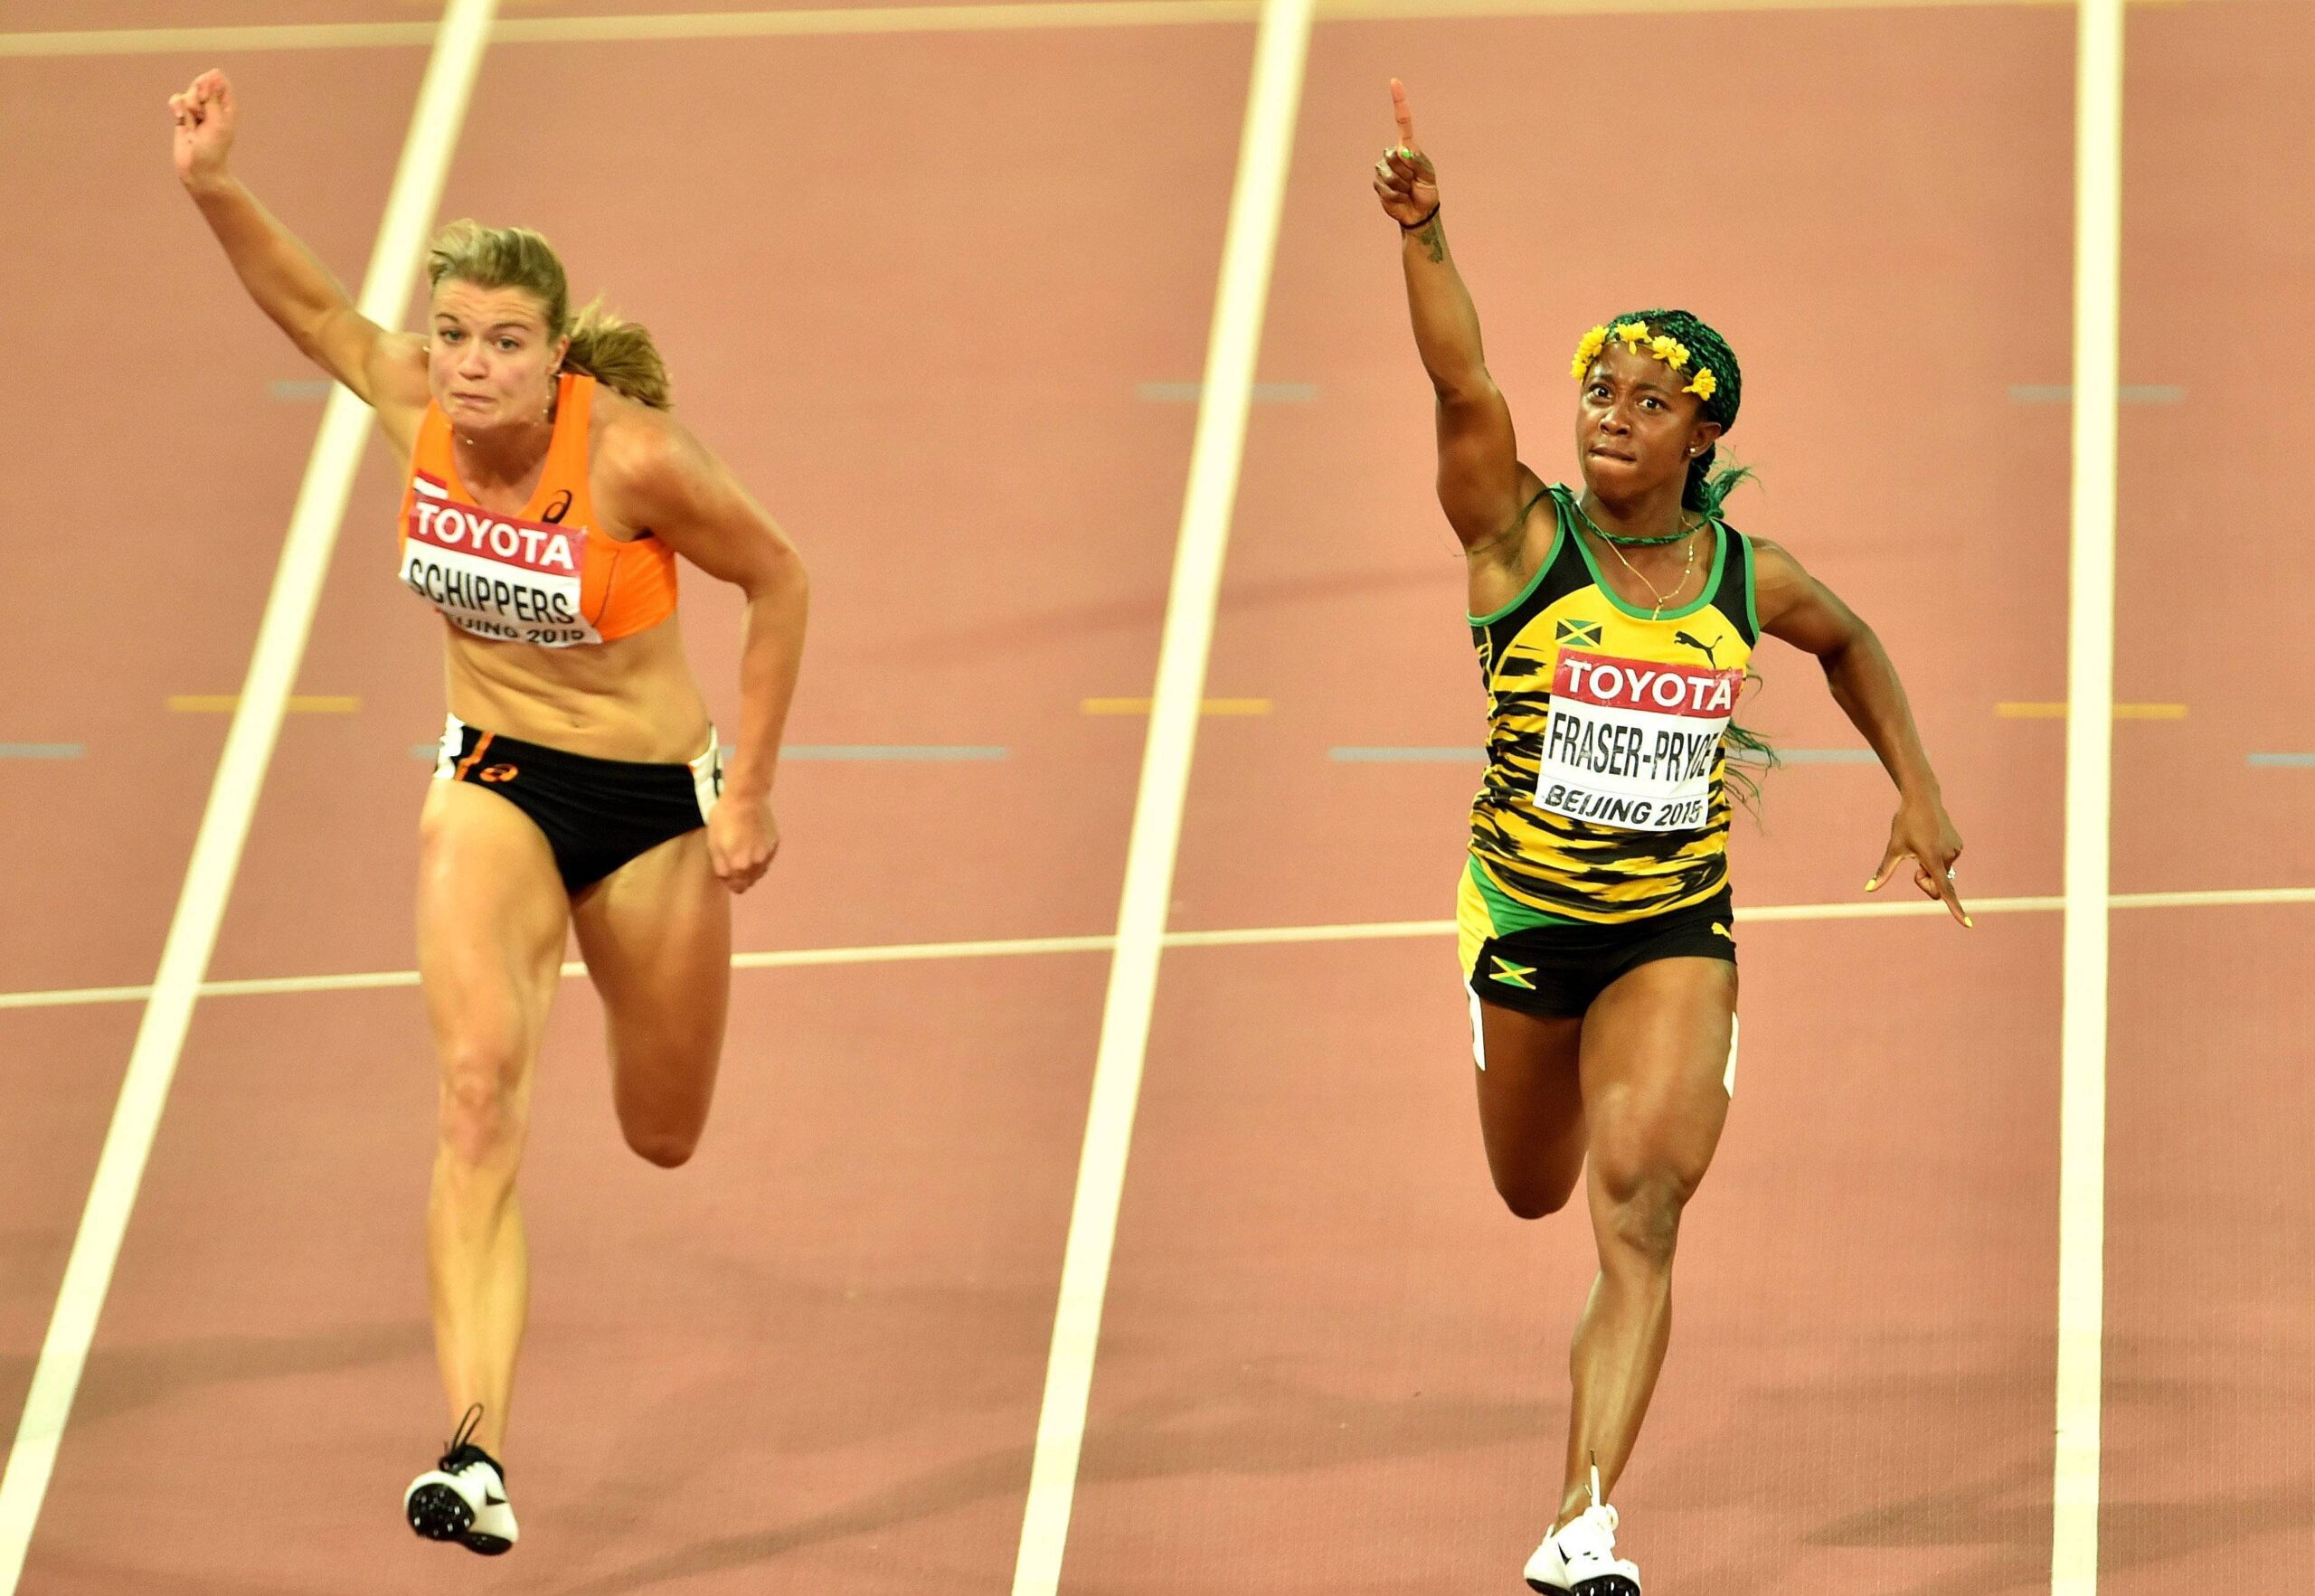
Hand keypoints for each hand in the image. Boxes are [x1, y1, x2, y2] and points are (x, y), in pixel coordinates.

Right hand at [168, 68, 235, 191]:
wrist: (198, 169)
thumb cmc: (213, 149)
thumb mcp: (217, 122)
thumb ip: (213, 97)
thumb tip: (214, 73)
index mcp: (228, 107)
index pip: (219, 81)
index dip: (209, 84)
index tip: (205, 95)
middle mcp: (214, 107)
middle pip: (201, 84)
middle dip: (196, 95)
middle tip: (199, 112)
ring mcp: (198, 111)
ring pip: (188, 92)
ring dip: (187, 105)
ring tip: (193, 122)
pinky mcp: (184, 116)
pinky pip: (177, 100)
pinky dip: (176, 107)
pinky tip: (179, 118)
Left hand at [707, 791, 778, 893]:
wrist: (746, 797)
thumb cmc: (724, 819)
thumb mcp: (713, 844)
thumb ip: (721, 867)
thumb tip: (728, 879)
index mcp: (740, 867)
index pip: (738, 888)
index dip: (729, 880)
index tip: (726, 868)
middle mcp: (757, 865)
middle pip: (750, 882)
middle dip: (741, 875)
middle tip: (733, 858)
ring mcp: (768, 855)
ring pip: (760, 871)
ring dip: (752, 866)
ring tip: (744, 848)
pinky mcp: (775, 844)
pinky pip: (766, 858)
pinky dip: (760, 855)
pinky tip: (753, 840)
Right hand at [1373, 78, 1439, 227]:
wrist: (1418, 212)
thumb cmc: (1427, 190)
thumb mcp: (1428, 175)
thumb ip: (1418, 162)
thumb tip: (1403, 152)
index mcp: (1408, 147)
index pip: (1402, 121)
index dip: (1399, 102)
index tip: (1394, 82)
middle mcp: (1393, 154)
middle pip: (1395, 156)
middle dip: (1407, 172)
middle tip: (1413, 181)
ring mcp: (1383, 168)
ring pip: (1389, 173)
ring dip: (1401, 186)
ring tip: (1407, 190)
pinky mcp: (1378, 183)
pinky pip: (1385, 188)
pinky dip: (1395, 196)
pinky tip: (1400, 198)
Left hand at [1866, 793, 1968, 926]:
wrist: (1922, 799)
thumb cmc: (1904, 823)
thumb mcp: (1893, 848)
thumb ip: (1883, 872)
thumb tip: (1868, 889)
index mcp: (1932, 859)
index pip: (1945, 890)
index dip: (1955, 909)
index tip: (1967, 925)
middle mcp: (1949, 856)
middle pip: (1937, 885)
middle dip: (1924, 881)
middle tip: (1913, 863)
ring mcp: (1956, 851)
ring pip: (1941, 873)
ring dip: (1929, 867)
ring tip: (1922, 844)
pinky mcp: (1959, 846)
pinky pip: (1946, 862)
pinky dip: (1936, 859)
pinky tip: (1929, 839)